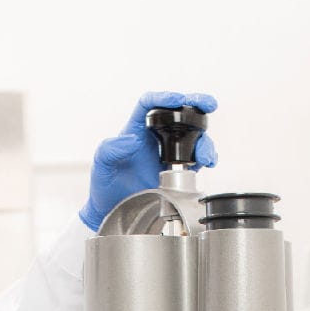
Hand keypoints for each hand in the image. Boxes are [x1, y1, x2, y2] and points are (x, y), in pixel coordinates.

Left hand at [79, 90, 217, 231]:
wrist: (113, 212)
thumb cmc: (104, 187)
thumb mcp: (100, 166)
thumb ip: (110, 149)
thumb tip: (132, 140)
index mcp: (136, 129)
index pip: (150, 104)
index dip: (164, 98)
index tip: (177, 100)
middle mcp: (154, 138)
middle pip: (179, 114)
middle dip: (197, 105)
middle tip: (208, 104)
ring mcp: (168, 153)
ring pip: (192, 136)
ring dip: (204, 141)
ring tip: (205, 155)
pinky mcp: (177, 170)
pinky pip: (196, 159)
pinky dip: (206, 157)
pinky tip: (208, 162)